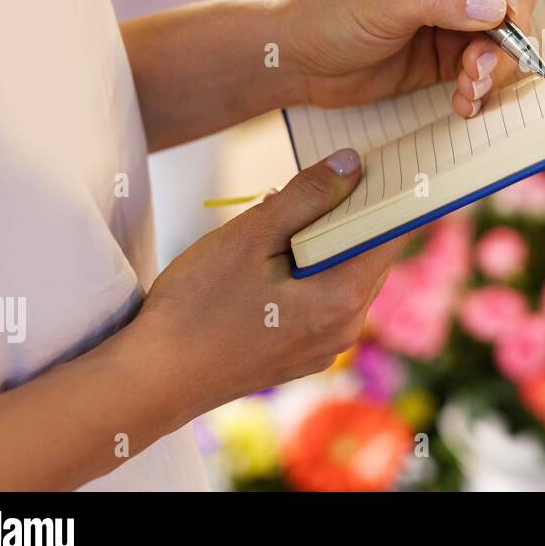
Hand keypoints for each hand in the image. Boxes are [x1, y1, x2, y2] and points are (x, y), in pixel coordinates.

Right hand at [131, 148, 399, 413]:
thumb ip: (307, 196)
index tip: (378, 163)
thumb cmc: (196, 308)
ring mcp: (327, 348)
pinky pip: (325, 301)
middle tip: (315, 182)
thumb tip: (353, 163)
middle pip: (371, 255)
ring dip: (326, 243)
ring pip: (347, 277)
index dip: (389, 194)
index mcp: (343, 299)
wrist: (152, 382)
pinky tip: (272, 259)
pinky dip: (311, 272)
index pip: (392, 234)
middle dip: (350, 215)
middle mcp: (347, 329)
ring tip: (282, 220)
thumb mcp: (250, 237)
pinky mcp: (304, 355)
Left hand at [275, 0, 538, 118]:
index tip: (501, 4)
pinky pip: (489, 67)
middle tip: (483, 59)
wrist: (299, 61)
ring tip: (469, 85)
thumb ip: (440, 1)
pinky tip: (464, 100)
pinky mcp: (454, 51)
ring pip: (509, 34)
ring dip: (496, 64)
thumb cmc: (327, 13)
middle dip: (508, 30)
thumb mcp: (383, 2)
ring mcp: (459, 13)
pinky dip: (483, 86)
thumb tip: (496, 6)